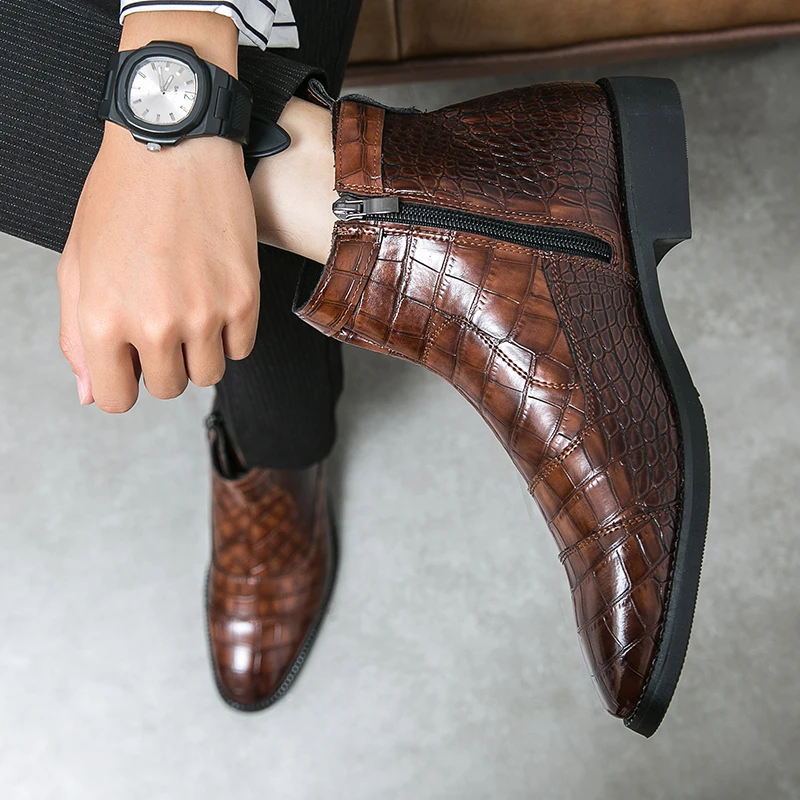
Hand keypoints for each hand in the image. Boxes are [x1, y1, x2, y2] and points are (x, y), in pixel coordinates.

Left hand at [57, 123, 259, 411]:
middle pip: (167, 389)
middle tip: (160, 320)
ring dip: (198, 350)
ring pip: (207, 374)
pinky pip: (240, 349)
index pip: (114, 399)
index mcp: (101, 318)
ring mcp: (204, 313)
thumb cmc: (121, 197)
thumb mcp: (77, 265)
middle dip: (161, 363)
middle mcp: (154, 323)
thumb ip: (77, 336)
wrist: (175, 145)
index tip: (130, 364)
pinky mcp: (245, 298)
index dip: (122, 384)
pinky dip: (229, 332)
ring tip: (189, 306)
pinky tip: (215, 295)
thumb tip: (90, 391)